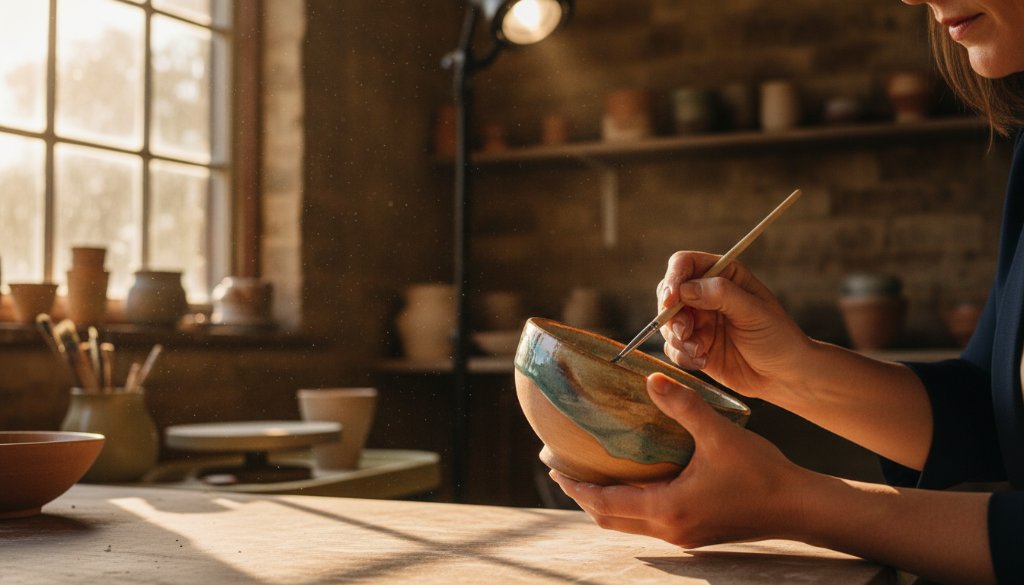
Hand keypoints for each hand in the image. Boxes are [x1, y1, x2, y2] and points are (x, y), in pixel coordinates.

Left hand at [550, 373, 806, 547]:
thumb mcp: (719, 434)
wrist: (800, 507)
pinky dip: (628, 506)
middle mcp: (670, 529)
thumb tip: (652, 377)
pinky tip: (631, 482)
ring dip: (604, 503)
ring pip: (627, 525)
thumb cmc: (762, 472)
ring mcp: (683, 536)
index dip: (576, 485)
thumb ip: (684, 405)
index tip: (553, 467)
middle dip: (583, 495)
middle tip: (562, 468)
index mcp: (668, 509)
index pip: (605, 502)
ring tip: (588, 474)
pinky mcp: (695, 533)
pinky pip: (647, 523)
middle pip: (609, 519)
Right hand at [656, 251, 809, 399]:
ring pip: (667, 323)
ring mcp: (698, 321)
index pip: (684, 264)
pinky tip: (704, 361)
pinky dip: (682, 356)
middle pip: (668, 294)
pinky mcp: (693, 346)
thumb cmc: (778, 337)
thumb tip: (686, 288)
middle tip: (685, 332)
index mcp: (723, 275)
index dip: (673, 279)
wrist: (784, 375)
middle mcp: (706, 295)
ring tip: (700, 352)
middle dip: (671, 315)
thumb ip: (721, 295)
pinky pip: (672, 348)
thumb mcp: (754, 312)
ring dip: (677, 339)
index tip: (670, 300)